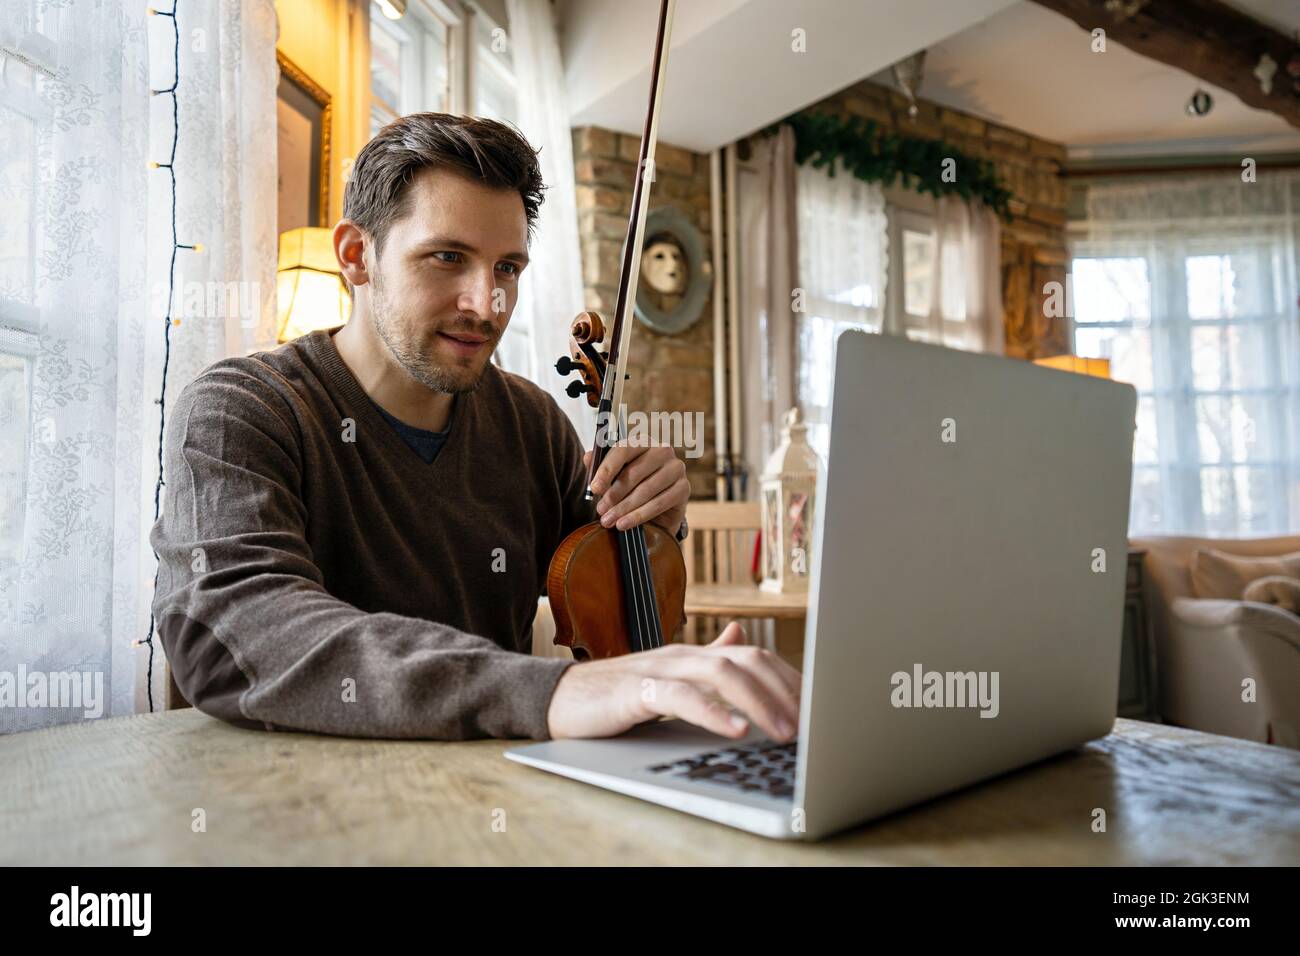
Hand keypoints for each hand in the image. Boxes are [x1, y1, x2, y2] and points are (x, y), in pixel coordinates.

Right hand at [546, 622, 801, 740]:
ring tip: (783, 731)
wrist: (559, 699)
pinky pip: (680, 696)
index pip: (755, 657)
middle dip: (785, 691)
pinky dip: (711, 712)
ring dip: (760, 702)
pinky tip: (734, 729)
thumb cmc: (617, 694)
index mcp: (696, 654)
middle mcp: (684, 654)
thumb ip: (706, 661)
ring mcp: (660, 669)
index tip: (818, 707)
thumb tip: (741, 637)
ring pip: (722, 673)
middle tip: (810, 725)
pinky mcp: (636, 690)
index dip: (789, 680)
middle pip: (748, 660)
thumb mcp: (670, 678)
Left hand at [586, 442, 687, 537]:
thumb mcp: (615, 476)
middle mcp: (663, 450)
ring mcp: (676, 468)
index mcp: (643, 442)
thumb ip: (601, 466)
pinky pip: (659, 503)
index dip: (607, 470)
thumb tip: (588, 457)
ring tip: (608, 520)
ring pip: (646, 490)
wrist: (658, 509)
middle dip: (614, 494)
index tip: (594, 488)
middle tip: (600, 510)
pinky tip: (624, 524)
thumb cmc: (633, 486)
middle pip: (634, 472)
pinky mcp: (684, 488)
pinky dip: (639, 516)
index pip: (623, 450)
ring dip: (624, 508)